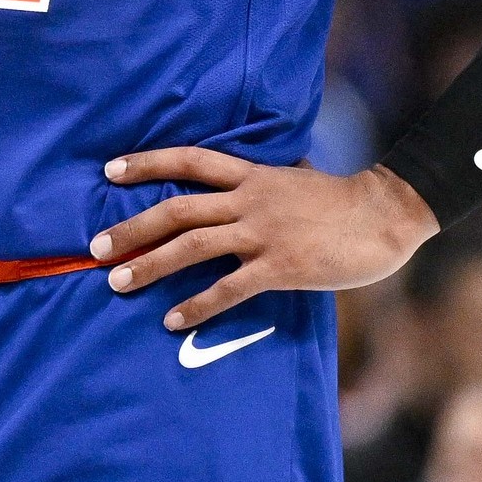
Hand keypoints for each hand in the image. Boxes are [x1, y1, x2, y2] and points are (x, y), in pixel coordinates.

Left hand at [96, 150, 436, 331]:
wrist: (386, 214)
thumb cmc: (341, 200)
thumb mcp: (294, 178)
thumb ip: (263, 181)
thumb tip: (246, 179)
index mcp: (253, 175)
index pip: (190, 161)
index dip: (148, 163)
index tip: (110, 170)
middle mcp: (250, 200)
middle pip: (177, 209)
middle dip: (132, 227)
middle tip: (96, 248)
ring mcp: (264, 233)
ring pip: (193, 245)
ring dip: (150, 265)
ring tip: (118, 282)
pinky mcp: (280, 266)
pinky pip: (229, 288)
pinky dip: (197, 304)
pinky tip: (173, 320)